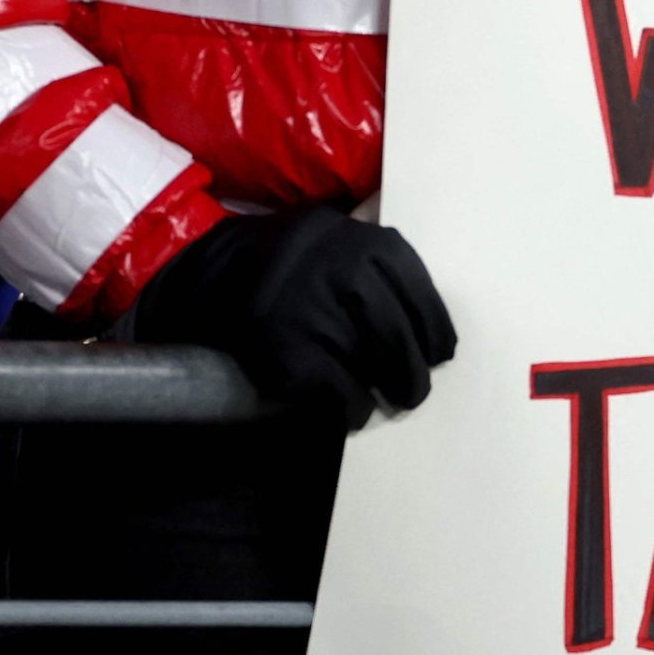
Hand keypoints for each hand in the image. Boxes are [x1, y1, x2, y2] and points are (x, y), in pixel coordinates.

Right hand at [131, 209, 458, 429]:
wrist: (213, 274)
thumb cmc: (294, 266)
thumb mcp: (340, 243)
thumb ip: (381, 270)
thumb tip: (431, 329)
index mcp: (367, 244)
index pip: (420, 295)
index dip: (434, 331)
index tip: (440, 354)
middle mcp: (345, 273)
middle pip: (399, 334)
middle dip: (414, 370)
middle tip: (416, 391)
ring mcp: (314, 312)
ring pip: (372, 363)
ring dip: (386, 389)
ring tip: (391, 400)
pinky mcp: (287, 350)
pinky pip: (339, 390)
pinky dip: (352, 406)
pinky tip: (353, 411)